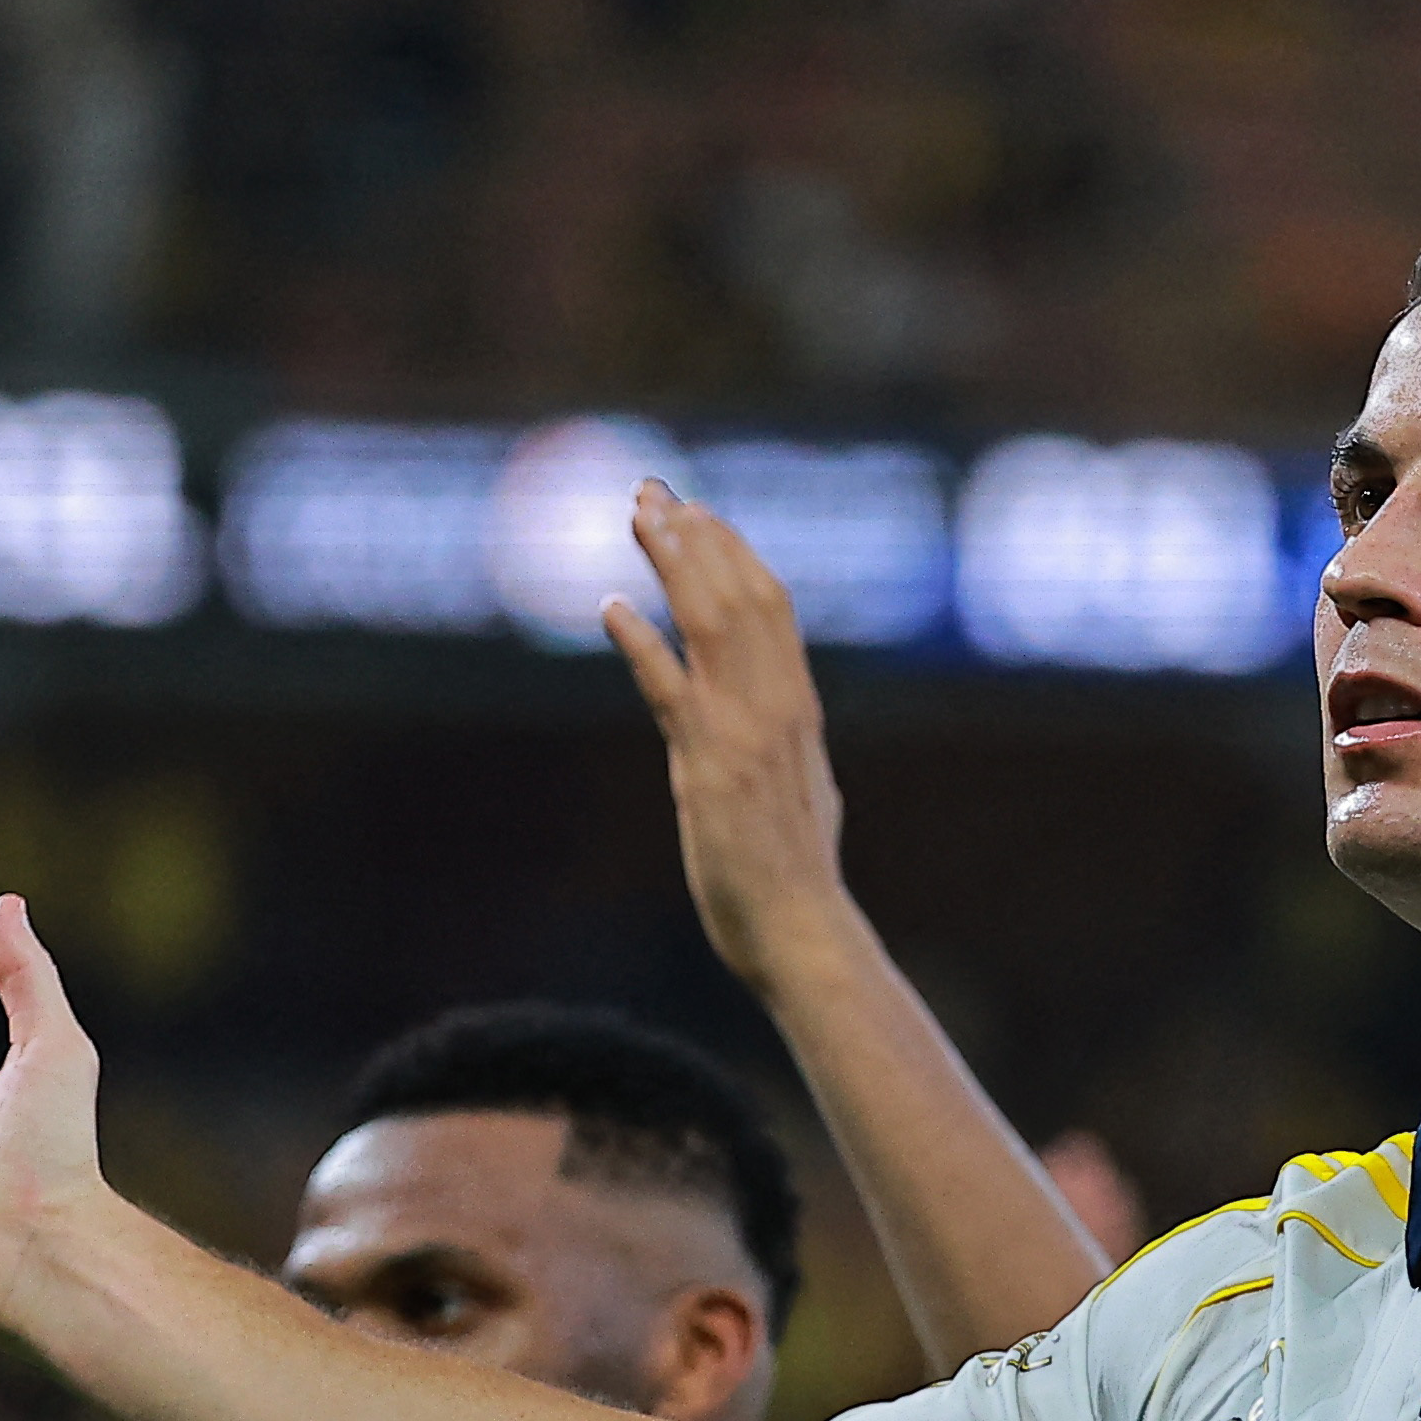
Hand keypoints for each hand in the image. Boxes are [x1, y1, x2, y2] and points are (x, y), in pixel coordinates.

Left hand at [603, 482, 854, 986]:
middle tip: (654, 490)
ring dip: (674, 564)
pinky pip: (671, 690)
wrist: (801, 929)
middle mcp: (776, 706)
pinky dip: (640, 644)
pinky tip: (610, 609)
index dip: (731, 549)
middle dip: (697, 536)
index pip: (770, 603)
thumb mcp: (810, 794)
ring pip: (712, 623)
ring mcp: (745, 733)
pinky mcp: (709, 767)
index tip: (696, 511)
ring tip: (639, 517)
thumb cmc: (797, 877)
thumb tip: (797, 731)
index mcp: (798, 708)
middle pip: (741, 594)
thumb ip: (795, 749)